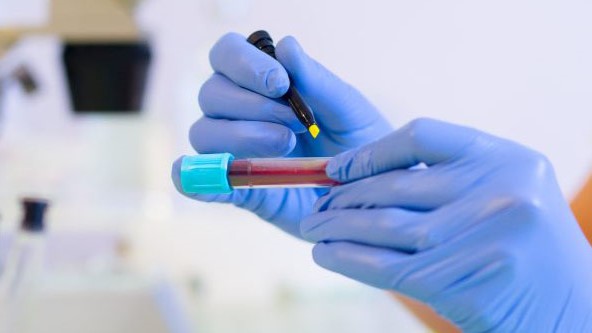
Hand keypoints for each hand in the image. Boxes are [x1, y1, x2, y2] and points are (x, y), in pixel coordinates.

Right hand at [172, 33, 390, 236]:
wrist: (371, 194)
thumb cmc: (361, 143)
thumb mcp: (348, 110)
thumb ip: (317, 81)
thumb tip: (285, 44)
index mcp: (265, 83)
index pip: (227, 55)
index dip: (244, 64)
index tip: (280, 85)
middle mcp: (241, 111)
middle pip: (211, 92)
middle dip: (251, 105)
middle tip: (297, 124)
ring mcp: (236, 150)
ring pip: (204, 132)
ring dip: (240, 135)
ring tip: (286, 146)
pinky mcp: (238, 189)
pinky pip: (202, 180)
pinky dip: (196, 179)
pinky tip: (205, 183)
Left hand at [302, 118, 591, 331]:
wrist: (571, 311)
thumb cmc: (523, 251)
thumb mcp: (504, 197)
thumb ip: (450, 182)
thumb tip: (363, 180)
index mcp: (507, 158)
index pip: (423, 134)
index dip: (372, 150)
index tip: (338, 168)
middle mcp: (500, 190)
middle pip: (397, 185)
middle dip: (346, 197)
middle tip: (316, 206)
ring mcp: (483, 235)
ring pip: (386, 226)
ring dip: (338, 228)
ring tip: (313, 228)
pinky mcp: (463, 280)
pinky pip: (387, 265)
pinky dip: (349, 259)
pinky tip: (325, 255)